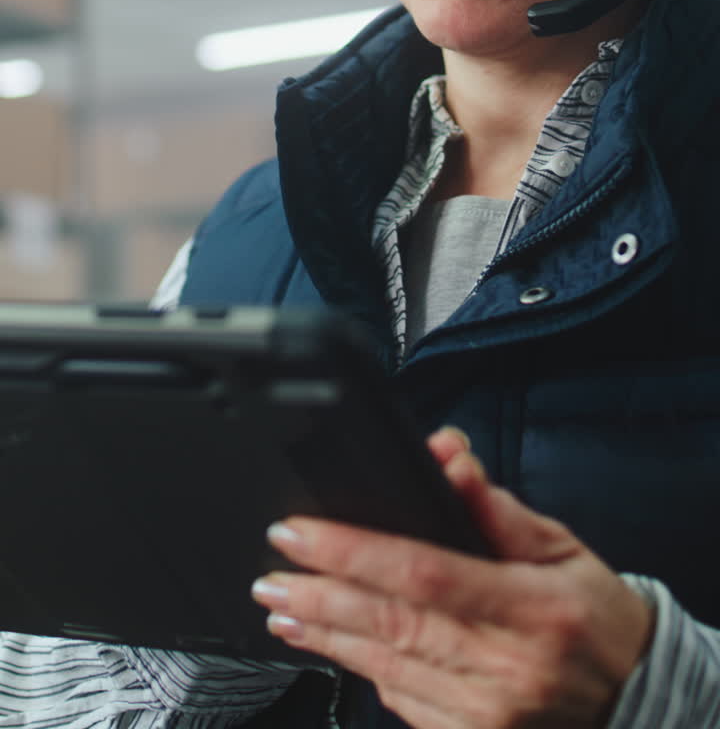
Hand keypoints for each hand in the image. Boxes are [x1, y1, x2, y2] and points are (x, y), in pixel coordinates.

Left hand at [252, 428, 654, 727]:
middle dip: (320, 594)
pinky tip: (329, 645)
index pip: (424, 572)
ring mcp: (486, 713)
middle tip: (271, 573)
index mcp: (532, 608)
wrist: (632, 698)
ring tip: (280, 607)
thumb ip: (498, 508)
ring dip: (325, 634)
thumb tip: (448, 458)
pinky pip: (402, 702)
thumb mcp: (562, 547)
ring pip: (386, 667)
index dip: (353, 551)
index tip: (302, 532)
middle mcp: (506, 667)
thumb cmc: (593, 613)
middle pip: (392, 623)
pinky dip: (361, 669)